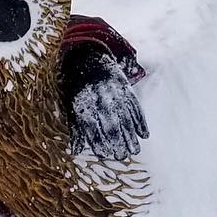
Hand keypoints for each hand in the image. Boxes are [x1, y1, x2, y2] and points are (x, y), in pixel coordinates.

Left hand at [61, 46, 148, 160]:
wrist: (89, 60)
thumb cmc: (79, 91)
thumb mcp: (72, 108)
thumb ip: (76, 130)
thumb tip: (75, 151)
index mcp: (85, 105)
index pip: (93, 128)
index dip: (100, 143)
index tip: (106, 155)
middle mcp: (101, 100)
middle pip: (111, 126)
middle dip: (118, 143)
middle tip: (122, 156)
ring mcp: (116, 94)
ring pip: (126, 118)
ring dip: (132, 136)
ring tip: (135, 151)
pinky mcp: (127, 89)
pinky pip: (136, 108)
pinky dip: (141, 122)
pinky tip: (145, 135)